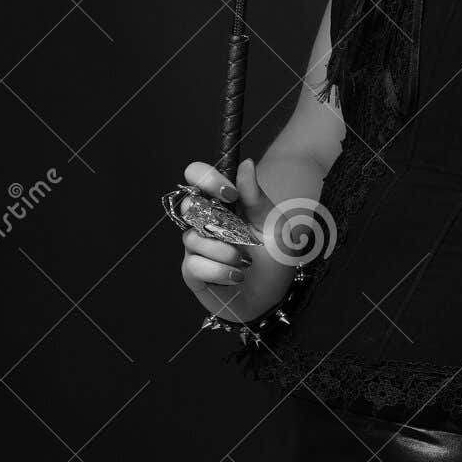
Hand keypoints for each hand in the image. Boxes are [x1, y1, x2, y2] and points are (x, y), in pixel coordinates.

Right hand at [179, 157, 284, 324]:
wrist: (274, 297)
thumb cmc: (274, 258)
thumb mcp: (274, 225)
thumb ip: (257, 198)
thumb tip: (245, 164)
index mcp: (223, 204)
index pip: (198, 177)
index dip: (206, 178)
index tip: (230, 193)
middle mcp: (205, 222)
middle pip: (187, 204)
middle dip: (211, 216)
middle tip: (236, 231)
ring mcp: (197, 247)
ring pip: (193, 238)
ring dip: (224, 251)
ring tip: (245, 262)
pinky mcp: (193, 272)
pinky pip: (194, 264)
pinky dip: (218, 271)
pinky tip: (236, 277)